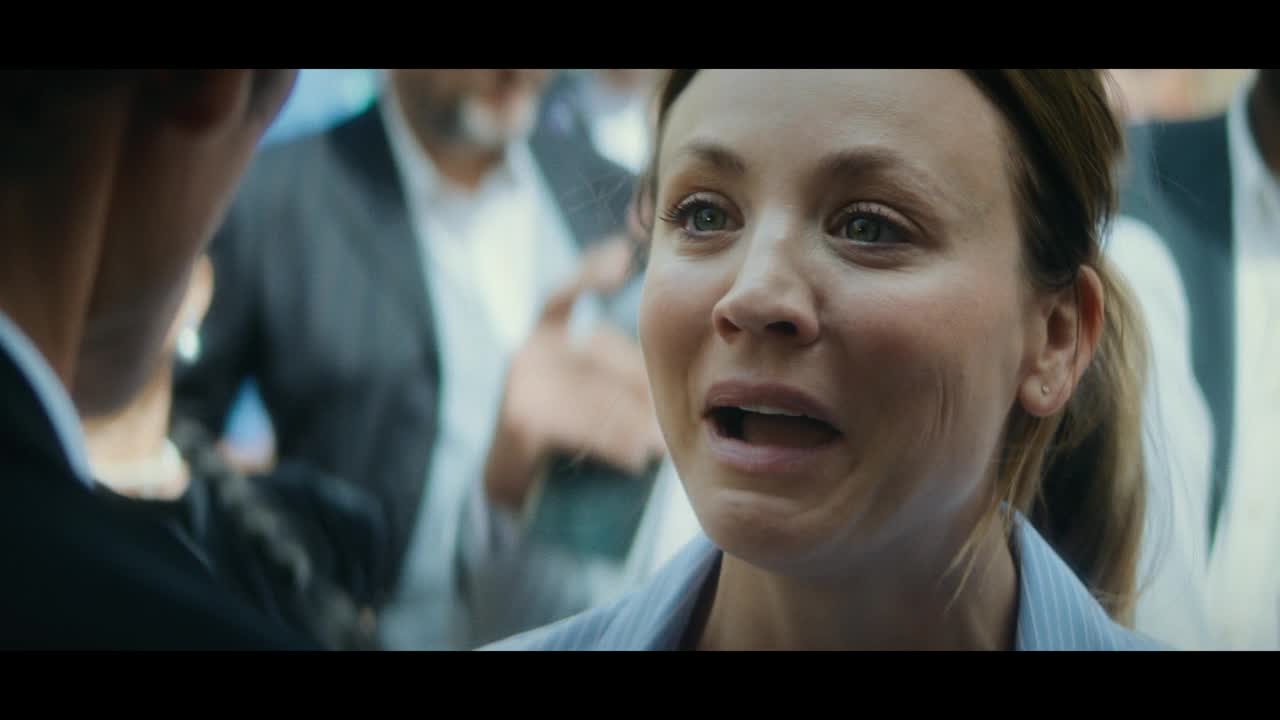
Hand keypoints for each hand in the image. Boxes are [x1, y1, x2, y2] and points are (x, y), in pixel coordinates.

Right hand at [483, 239, 664, 510]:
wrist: (517, 486)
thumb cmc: (565, 436)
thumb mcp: (588, 395)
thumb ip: (617, 376)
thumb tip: (672, 380)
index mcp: (545, 336)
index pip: (564, 295)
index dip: (589, 273)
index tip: (621, 254)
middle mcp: (529, 350)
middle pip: (602, 354)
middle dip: (642, 391)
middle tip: (668, 427)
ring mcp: (521, 381)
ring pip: (599, 394)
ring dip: (636, 426)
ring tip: (656, 450)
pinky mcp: (521, 417)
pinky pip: (583, 425)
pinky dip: (614, 445)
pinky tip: (634, 461)